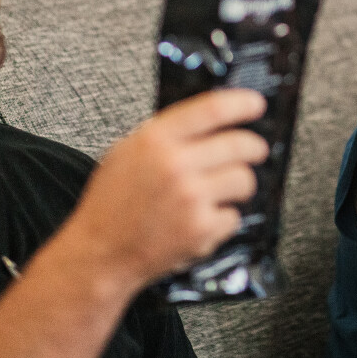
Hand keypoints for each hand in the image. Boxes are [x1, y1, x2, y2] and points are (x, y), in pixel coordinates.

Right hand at [67, 89, 268, 286]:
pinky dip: (223, 218)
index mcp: (155, 139)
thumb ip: (165, 134)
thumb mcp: (127, 152)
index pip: (213, 109)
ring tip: (222, 190)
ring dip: (239, 185)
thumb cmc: (111, 204)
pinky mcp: (201, 229)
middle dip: (254, 147)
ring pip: (244, 179)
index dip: (241, 104)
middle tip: (255, 150)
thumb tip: (206, 119)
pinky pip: (234, 216)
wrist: (100, 253)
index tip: (256, 104)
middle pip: (240, 144)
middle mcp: (176, 165)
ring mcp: (191, 198)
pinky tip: (203, 218)